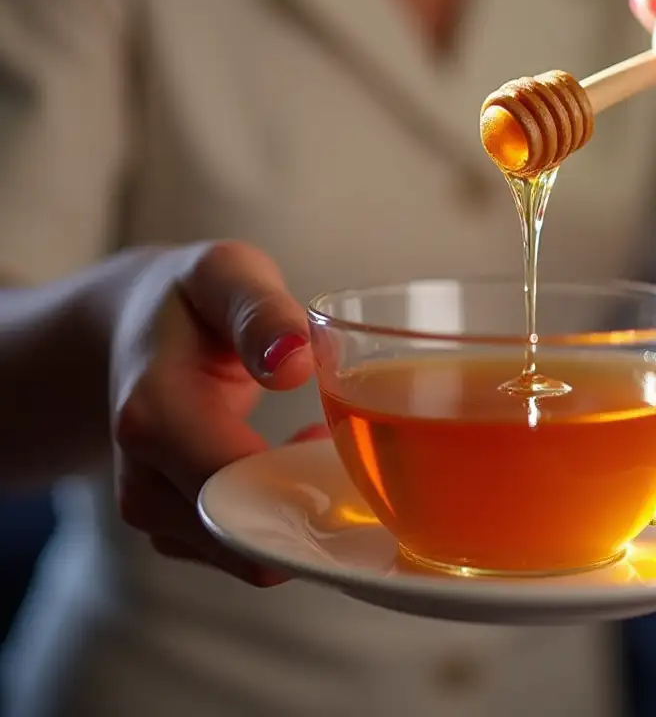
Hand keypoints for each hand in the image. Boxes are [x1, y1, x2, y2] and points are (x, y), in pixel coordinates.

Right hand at [111, 241, 324, 585]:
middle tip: (353, 449)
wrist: (130, 329)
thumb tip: (294, 362)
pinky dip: (283, 516)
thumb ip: (260, 310)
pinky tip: (298, 460)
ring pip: (251, 553)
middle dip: (317, 507)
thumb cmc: (190, 299)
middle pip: (248, 538)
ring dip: (304, 509)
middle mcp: (144, 478)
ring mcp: (153, 511)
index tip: (351, 449)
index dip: (307, 486)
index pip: (236, 488)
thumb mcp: (226, 274)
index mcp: (154, 416)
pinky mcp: (172, 527)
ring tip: (322, 439)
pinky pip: (244, 547)